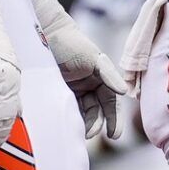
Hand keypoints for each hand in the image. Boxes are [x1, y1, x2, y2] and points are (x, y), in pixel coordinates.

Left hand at [30, 0, 126, 138]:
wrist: (44, 34)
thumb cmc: (71, 43)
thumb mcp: (94, 58)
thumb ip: (109, 74)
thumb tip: (124, 91)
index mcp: (101, 80)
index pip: (110, 103)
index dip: (114, 119)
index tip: (114, 135)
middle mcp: (88, 87)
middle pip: (96, 112)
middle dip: (96, 125)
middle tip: (89, 135)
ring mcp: (72, 91)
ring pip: (81, 114)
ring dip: (82, 125)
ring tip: (78, 133)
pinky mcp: (56, 93)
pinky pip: (65, 110)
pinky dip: (68, 119)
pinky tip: (67, 126)